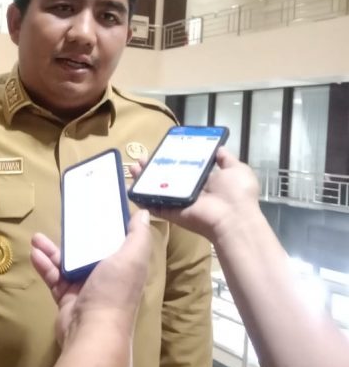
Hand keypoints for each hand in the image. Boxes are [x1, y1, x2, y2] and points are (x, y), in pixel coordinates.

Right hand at [30, 210, 151, 346]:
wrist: (91, 332)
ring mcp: (84, 287)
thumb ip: (137, 236)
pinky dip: (44, 266)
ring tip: (36, 237)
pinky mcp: (67, 297)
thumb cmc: (113, 291)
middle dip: (74, 237)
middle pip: (88, 251)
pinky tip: (34, 254)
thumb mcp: (132, 258)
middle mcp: (106, 276)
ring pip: (67, 263)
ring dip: (52, 250)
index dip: (106, 226)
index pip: (116, 242)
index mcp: (124, 266)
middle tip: (60, 223)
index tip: (94, 207)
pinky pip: (54, 277)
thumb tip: (142, 213)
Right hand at [130, 147, 260, 242]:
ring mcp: (178, 202)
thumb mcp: (236, 169)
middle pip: (166, 177)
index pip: (184, 168)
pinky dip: (141, 198)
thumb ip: (225, 159)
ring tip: (133, 167)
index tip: (161, 150)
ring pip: (156, 189)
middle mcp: (189, 191)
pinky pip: (153, 205)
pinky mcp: (171, 212)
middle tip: (141, 158)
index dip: (171, 159)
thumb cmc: (236, 193)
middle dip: (152, 167)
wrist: (233, 218)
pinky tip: (130, 187)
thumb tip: (218, 147)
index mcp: (204, 181)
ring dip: (143, 179)